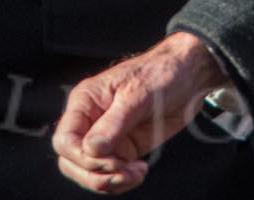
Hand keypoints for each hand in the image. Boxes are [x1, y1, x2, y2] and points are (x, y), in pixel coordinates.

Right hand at [52, 32, 231, 192]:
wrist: (189, 76)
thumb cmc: (161, 73)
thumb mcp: (136, 96)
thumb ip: (113, 124)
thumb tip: (90, 150)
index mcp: (85, 102)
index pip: (64, 141)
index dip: (82, 158)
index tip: (111, 160)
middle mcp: (91, 121)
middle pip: (71, 162)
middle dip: (95, 174)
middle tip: (123, 171)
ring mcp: (107, 138)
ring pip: (90, 173)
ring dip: (110, 181)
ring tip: (135, 173)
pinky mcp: (124, 150)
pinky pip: (111, 175)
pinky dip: (122, 181)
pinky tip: (140, 171)